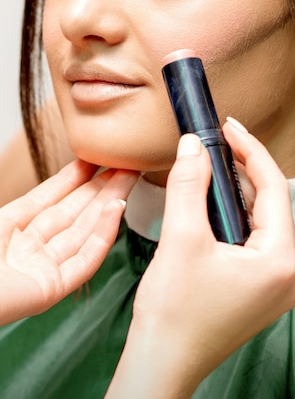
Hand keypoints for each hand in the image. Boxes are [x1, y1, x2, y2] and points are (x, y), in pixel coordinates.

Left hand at [0, 159, 137, 324]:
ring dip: (108, 204)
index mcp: (12, 229)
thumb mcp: (0, 219)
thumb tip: (59, 176)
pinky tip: (116, 209)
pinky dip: (103, 233)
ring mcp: (44, 268)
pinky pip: (85, 259)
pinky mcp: (53, 288)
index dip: (74, 177)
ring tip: (129, 179)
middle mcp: (31, 247)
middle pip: (74, 213)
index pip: (51, 198)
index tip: (96, 158)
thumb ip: (30, 200)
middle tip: (126, 164)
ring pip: (85, 231)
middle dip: (101, 187)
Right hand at [107, 119, 294, 397]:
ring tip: (217, 163)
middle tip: (221, 140)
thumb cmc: (173, 313)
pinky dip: (236, 216)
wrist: (161, 364)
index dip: (252, 151)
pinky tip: (217, 201)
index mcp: (279, 261)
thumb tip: (193, 143)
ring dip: (239, 191)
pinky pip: (254, 240)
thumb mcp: (181, 239)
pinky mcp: (258, 290)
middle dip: (246, 169)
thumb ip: (189, 185)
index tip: (230, 127)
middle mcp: (287, 274)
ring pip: (262, 221)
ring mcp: (274, 285)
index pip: (274, 189)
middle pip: (271, 204)